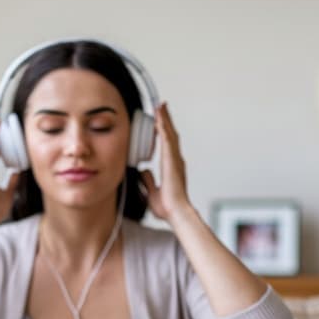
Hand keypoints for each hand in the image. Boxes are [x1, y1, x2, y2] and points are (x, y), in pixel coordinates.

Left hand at [139, 103, 191, 221]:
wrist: (176, 212)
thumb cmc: (167, 207)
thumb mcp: (151, 191)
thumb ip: (147, 180)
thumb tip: (143, 171)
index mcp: (171, 166)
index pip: (166, 144)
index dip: (163, 130)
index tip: (159, 120)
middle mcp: (175, 160)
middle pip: (170, 134)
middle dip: (165, 119)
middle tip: (161, 106)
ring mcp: (175, 160)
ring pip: (169, 134)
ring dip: (164, 119)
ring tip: (160, 106)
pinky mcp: (172, 161)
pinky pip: (167, 140)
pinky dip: (164, 128)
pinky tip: (159, 118)